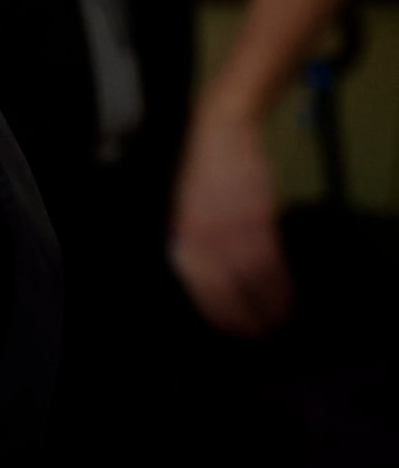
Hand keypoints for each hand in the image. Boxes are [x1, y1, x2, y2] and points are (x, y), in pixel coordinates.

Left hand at [171, 111, 291, 336]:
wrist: (219, 133)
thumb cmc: (204, 173)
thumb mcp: (186, 212)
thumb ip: (194, 243)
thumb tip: (207, 276)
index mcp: (180, 237)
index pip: (197, 289)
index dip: (217, 314)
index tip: (233, 331)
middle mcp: (201, 239)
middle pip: (224, 292)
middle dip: (244, 318)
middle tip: (261, 334)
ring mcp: (229, 230)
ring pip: (252, 281)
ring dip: (268, 305)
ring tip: (280, 320)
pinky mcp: (255, 219)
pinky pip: (270, 261)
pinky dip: (280, 283)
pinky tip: (287, 295)